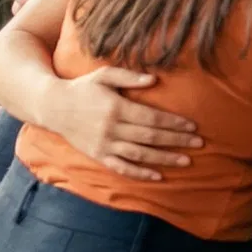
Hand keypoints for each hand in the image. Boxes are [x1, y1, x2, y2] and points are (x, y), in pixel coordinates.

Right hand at [38, 67, 201, 180]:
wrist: (51, 106)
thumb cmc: (83, 88)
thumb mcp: (104, 75)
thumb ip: (129, 77)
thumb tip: (154, 80)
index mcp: (116, 108)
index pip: (151, 118)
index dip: (173, 123)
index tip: (193, 126)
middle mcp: (111, 129)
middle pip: (150, 137)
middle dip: (176, 140)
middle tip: (200, 143)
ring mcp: (104, 145)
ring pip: (139, 155)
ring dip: (164, 159)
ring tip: (186, 161)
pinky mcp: (97, 155)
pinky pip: (120, 167)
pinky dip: (139, 174)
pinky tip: (157, 176)